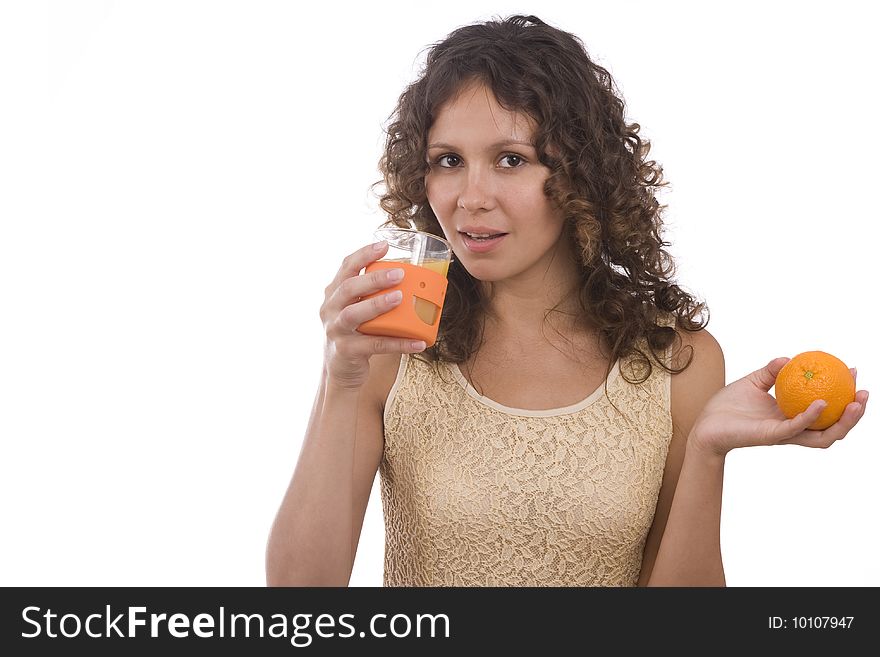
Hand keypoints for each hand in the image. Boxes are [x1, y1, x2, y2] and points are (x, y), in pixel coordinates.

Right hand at [320, 240, 426, 389]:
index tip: (384, 245)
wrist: (341, 371)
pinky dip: (398, 343)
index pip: (346, 267)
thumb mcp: (358, 309)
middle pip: (348, 288)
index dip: (364, 254)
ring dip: (377, 304)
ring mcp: (336, 330)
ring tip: (400, 297)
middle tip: (399, 273)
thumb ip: (373, 294)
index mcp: (334, 293)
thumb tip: (416, 278)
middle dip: (373, 278)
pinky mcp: (346, 351)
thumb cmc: (356, 333)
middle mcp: (330, 309)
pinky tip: (418, 342)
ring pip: (354, 314)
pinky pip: (374, 345)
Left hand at [689, 357, 868, 456]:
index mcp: (791, 415)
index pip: (826, 408)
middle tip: (864, 394)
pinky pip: (796, 428)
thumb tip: (788, 358)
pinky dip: (810, 417)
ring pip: (823, 435)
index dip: (843, 393)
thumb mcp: (753, 382)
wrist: (706, 424)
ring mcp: (784, 434)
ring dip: (843, 422)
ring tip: (856, 404)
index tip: (853, 373)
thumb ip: (771, 372)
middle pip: (833, 427)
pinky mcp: (771, 436)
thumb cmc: (728, 406)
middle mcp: (793, 428)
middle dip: (854, 414)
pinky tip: (822, 403)